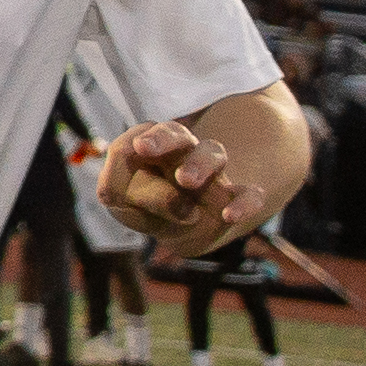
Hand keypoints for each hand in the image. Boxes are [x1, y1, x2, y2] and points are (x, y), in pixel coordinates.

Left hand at [97, 118, 267, 254]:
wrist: (184, 231)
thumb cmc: (144, 207)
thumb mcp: (119, 200)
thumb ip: (115, 188)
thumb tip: (125, 188)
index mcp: (155, 150)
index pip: (149, 133)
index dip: (146, 138)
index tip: (138, 146)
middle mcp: (185, 154)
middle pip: (179, 134)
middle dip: (165, 138)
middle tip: (145, 148)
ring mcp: (213, 175)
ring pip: (213, 154)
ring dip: (198, 164)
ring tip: (184, 180)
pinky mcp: (235, 199)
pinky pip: (250, 195)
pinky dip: (244, 204)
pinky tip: (230, 216)